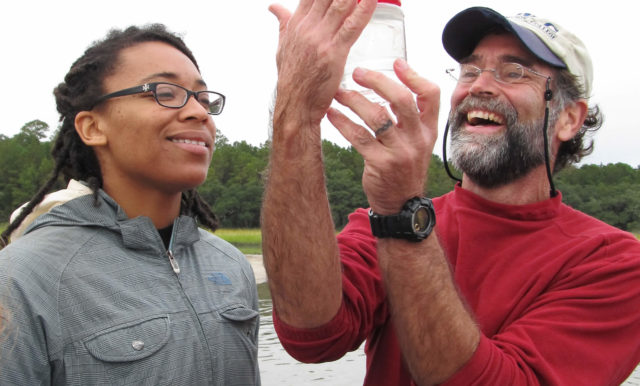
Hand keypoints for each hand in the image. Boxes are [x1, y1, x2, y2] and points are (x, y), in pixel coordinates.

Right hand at [269, 0, 376, 127]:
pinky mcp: (334, 53)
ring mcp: (320, 39)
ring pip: (341, 3)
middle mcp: (307, 27)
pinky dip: (364, 8)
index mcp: (296, 23)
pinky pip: (352, 26)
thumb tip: (274, 7)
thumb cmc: (292, 80)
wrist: (295, 107)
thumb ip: (283, 23)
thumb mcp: (282, 47)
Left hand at [327, 59, 439, 213]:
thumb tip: (390, 86)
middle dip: (377, 81)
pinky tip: (332, 114)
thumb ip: (410, 119)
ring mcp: (400, 152)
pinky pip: (359, 137)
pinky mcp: (380, 164)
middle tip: (358, 72)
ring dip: (354, 100)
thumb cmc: (404, 168)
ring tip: (339, 93)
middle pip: (401, 100)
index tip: (396, 62)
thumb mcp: (417, 143)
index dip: (414, 76)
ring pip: (376, 116)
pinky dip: (343, 122)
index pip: (430, 95)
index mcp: (428, 130)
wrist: (401, 205)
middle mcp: (417, 139)